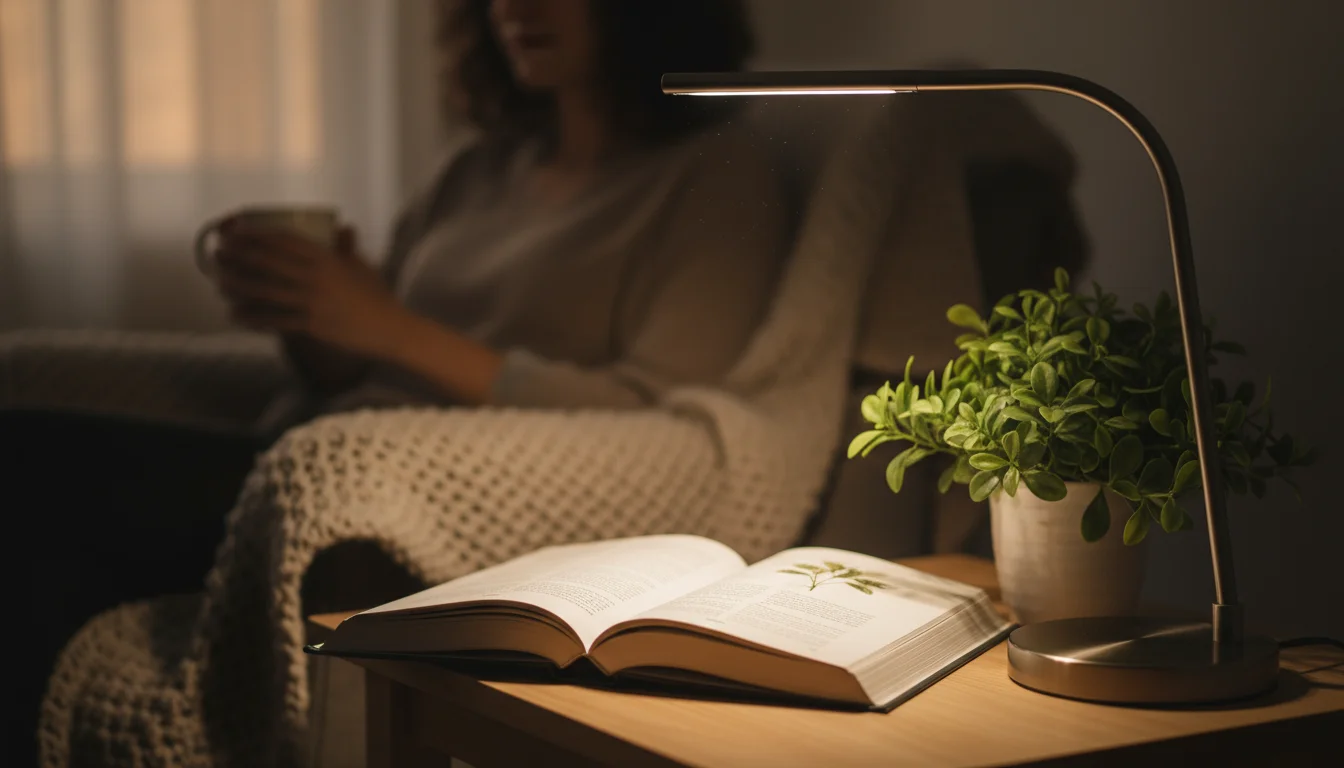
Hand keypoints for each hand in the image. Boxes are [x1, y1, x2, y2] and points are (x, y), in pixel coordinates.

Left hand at [215, 221, 408, 359]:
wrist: (390, 328)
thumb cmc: (378, 296)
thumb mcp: (362, 267)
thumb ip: (347, 247)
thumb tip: (343, 227)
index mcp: (327, 259)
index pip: (284, 241)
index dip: (256, 234)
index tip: (236, 230)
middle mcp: (315, 278)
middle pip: (268, 263)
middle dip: (239, 255)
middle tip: (218, 252)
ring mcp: (311, 302)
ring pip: (265, 290)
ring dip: (238, 285)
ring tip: (218, 281)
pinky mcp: (311, 325)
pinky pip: (275, 319)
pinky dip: (252, 316)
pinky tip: (235, 313)